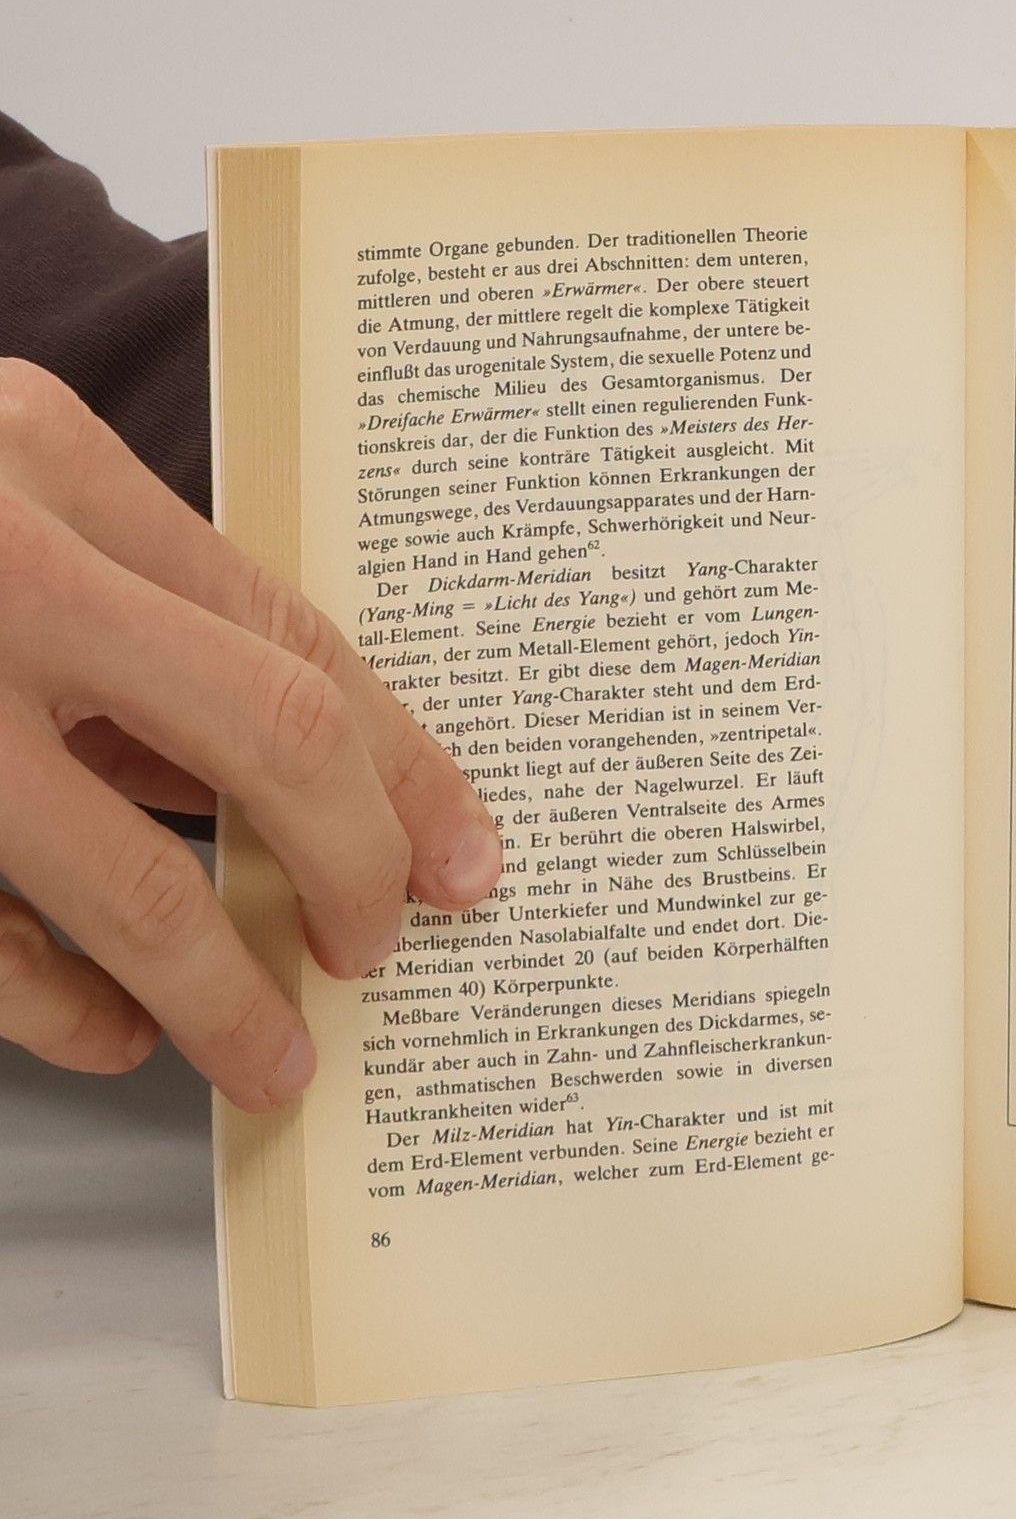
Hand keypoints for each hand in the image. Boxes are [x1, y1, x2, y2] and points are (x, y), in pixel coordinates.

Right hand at [0, 360, 502, 1110]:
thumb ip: (123, 606)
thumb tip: (284, 774)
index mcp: (45, 463)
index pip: (296, 637)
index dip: (408, 765)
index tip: (466, 858)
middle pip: (270, 738)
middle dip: (355, 865)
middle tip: (382, 947)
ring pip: (121, 876)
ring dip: (220, 988)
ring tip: (276, 1055)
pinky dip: (57, 1001)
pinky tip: (114, 1034)